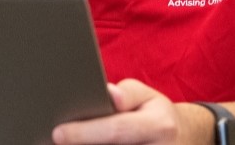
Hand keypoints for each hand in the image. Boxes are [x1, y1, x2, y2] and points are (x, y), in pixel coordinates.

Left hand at [51, 80, 202, 144]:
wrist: (181, 140)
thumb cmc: (153, 113)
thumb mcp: (146, 95)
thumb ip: (126, 94)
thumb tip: (109, 95)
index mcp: (159, 125)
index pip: (116, 130)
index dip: (85, 133)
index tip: (57, 133)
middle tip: (54, 140)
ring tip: (63, 142)